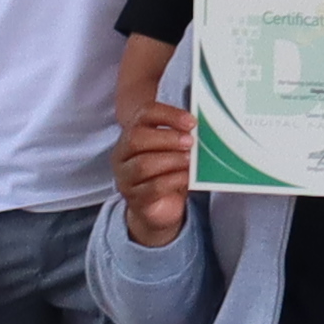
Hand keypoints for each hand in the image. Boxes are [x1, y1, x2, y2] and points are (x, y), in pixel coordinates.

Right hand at [113, 98, 193, 246]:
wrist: (158, 208)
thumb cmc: (167, 172)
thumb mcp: (173, 151)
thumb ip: (181, 136)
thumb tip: (200, 126)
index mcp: (130, 134)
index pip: (144, 114)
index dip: (168, 114)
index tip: (192, 121)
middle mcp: (122, 155)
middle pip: (136, 138)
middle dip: (167, 137)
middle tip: (190, 141)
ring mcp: (125, 178)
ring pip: (143, 164)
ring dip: (172, 160)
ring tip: (190, 160)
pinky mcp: (135, 199)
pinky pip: (153, 187)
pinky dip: (174, 180)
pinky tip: (187, 177)